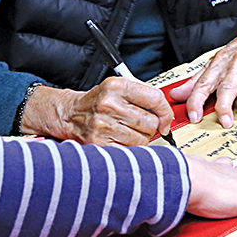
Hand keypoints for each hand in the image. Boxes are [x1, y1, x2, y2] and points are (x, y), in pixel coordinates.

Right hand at [19, 79, 173, 144]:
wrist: (70, 114)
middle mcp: (109, 104)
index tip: (165, 120)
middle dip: (150, 126)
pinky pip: (130, 150)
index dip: (165, 112)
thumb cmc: (98, 102)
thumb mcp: (118, 88)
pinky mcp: (99, 142)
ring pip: (142, 139)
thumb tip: (166, 115)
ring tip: (126, 131)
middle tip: (138, 125)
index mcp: (116, 86)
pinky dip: (129, 148)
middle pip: (150, 122)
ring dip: (139, 138)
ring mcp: (103, 125)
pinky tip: (120, 139)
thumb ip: (143, 95)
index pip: (154, 98)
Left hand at [169, 17, 236, 128]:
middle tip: (225, 123)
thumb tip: (175, 95)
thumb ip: (196, 82)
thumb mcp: (216, 62)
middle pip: (227, 88)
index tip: (194, 117)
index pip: (203, 83)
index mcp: (219, 65)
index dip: (197, 101)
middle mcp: (236, 66)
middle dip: (224, 107)